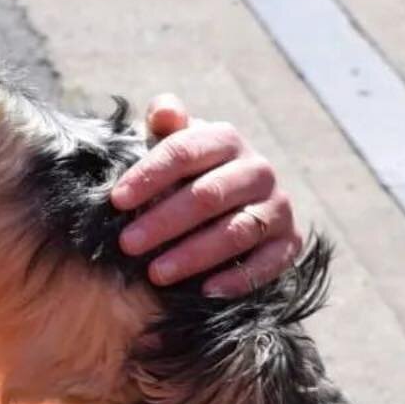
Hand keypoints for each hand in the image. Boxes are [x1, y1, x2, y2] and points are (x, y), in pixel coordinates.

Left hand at [111, 95, 300, 296]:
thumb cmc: (184, 173)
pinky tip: (204, 292)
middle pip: (208, 195)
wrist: (229, 204)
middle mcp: (258, 169)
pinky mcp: (289, 242)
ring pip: (236, 231)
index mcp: (225, 139)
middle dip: (164, 221)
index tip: (116, 201)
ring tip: (155, 273)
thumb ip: (164, 123)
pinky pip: (267, 263)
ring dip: (194, 254)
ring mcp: (277, 206)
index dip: (149, 175)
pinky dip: (238, 279)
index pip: (184, 152)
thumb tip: (166, 112)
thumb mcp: (171, 144)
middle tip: (127, 244)